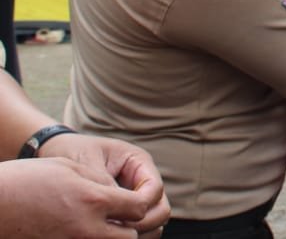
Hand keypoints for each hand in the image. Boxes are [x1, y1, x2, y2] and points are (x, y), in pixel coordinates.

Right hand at [0, 155, 162, 237]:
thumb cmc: (29, 179)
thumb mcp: (71, 169)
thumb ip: (102, 183)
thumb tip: (123, 194)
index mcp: (94, 200)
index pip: (138, 208)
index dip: (141, 201)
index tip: (133, 197)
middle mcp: (87, 228)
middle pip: (130, 236)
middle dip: (131, 226)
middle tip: (122, 215)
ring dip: (114, 236)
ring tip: (108, 224)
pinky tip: (90, 231)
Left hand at [40, 133, 169, 234]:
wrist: (55, 150)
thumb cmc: (72, 151)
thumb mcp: (87, 163)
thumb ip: (104, 184)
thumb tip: (114, 210)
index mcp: (138, 162)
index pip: (155, 189)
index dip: (142, 206)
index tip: (120, 218)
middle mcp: (141, 179)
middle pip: (161, 208)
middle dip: (145, 222)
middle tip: (120, 233)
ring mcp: (134, 195)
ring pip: (152, 221)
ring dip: (139, 231)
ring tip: (112, 235)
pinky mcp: (122, 209)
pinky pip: (135, 226)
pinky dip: (127, 235)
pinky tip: (108, 236)